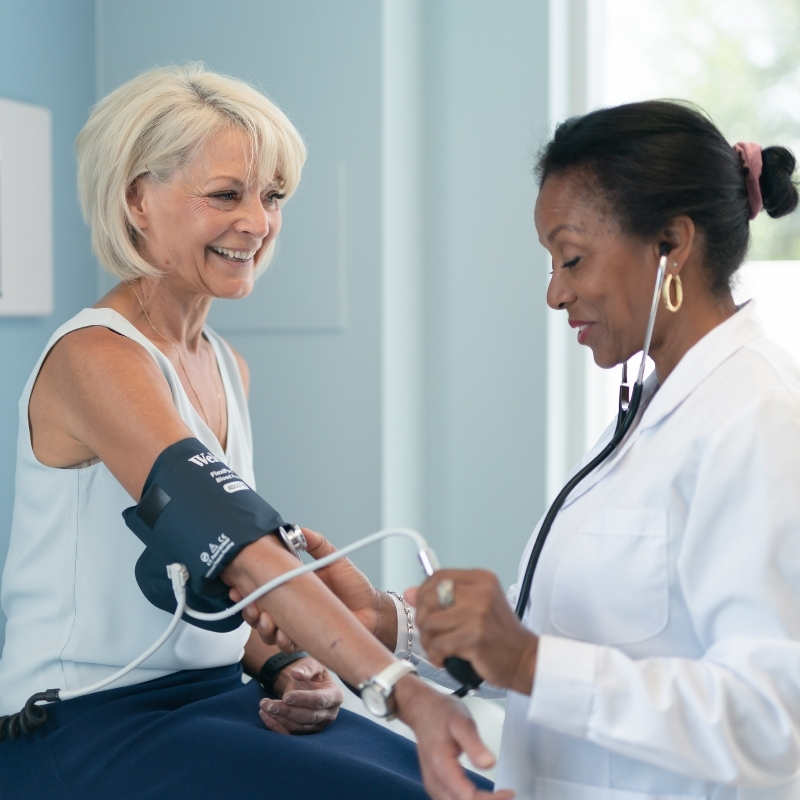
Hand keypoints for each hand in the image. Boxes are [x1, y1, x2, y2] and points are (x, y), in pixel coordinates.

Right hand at [231, 528, 398, 651]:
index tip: (239, 587)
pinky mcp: (306, 639)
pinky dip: (282, 641)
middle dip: (250, 610)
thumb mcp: (334, 558)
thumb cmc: (355, 586)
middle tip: (255, 607)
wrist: (372, 611)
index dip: (247, 589)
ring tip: (269, 621)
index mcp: (292, 585)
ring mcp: (297, 623)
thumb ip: (316, 543)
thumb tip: (298, 529)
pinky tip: (285, 635)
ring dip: (263, 627)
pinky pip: (286, 644)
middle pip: (258, 611)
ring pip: (267, 631)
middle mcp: (291, 606)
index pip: (262, 587)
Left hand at [259, 654, 343, 734]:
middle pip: (308, 717)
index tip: (286, 697)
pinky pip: (290, 734)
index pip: (320, 701)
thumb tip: (297, 674)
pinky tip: (264, 715)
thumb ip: (307, 667)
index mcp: (335, 696)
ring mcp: (318, 726)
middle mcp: (329, 714)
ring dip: (279, 718)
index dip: (303, 699)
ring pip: (298, 727)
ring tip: (264, 705)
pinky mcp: (306, 733)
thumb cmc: (313, 673)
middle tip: (269, 704)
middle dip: (287, 711)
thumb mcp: (314, 663)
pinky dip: (275, 726)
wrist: (308, 683)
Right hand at [394, 676, 514, 799]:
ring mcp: (433, 785)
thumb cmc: (441, 712)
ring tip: (499, 796)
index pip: (468, 798)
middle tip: (507, 793)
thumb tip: (490, 764)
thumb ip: (474, 744)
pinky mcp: (435, 784)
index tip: (510, 791)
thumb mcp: (461, 721)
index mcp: (441, 767)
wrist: (421, 709)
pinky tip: (483, 796)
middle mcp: (434, 782)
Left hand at [406, 569, 537, 694]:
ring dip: (428, 640)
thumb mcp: (476, 606)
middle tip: (431, 633)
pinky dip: (436, 655)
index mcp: (481, 579)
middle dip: (423, 619)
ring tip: (438, 648)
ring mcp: (478, 615)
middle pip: (428, 598)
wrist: (525, 659)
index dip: (423, 593)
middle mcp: (480, 592)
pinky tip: (444, 658)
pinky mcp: (474, 638)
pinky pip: (438, 645)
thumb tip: (409, 593)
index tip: (424, 608)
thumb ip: (443, 597)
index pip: (437, 577)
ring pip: (429, 623)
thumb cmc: (499, 634)